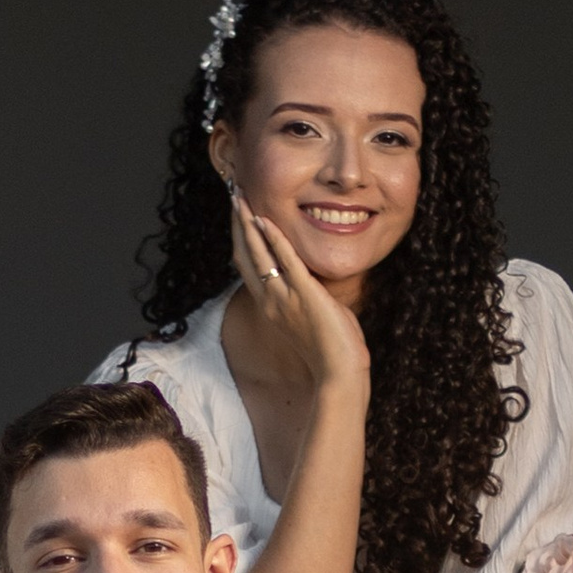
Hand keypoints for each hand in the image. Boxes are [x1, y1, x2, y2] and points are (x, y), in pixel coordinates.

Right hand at [230, 188, 372, 397]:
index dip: (241, 238)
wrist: (338, 375)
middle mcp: (270, 301)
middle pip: (245, 255)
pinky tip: (265, 220)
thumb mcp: (315, 319)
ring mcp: (284, 298)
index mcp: (271, 307)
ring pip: (257, 254)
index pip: (248, 266)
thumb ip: (309, 297)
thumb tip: (315, 284)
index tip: (239, 215)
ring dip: (248, 223)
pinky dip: (274, 238)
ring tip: (241, 199)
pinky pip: (285, 261)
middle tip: (234, 196)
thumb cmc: (333, 353)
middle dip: (238, 223)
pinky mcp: (304, 294)